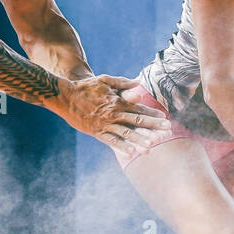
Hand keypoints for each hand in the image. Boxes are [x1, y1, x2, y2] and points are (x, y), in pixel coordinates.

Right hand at [50, 74, 170, 152]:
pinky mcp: (96, 132)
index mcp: (117, 102)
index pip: (139, 109)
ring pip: (126, 134)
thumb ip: (122, 83)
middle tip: (167, 132)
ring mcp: (105, 124)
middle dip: (153, 127)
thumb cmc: (86, 87)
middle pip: (137, 122)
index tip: (165, 118)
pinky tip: (132, 153)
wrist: (65, 96)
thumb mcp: (105, 80)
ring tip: (152, 146)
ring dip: (140, 140)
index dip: (152, 114)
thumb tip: (138, 82)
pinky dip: (122, 147)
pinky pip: (111, 141)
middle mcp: (113, 114)